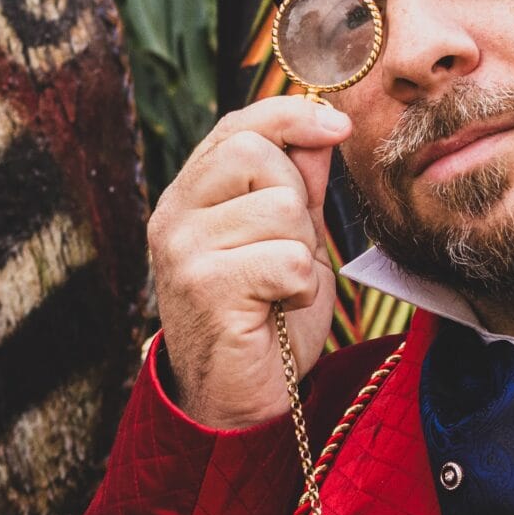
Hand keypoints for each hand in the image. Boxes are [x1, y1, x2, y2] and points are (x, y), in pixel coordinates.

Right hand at [149, 96, 349, 429]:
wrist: (238, 400)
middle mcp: (174, 216)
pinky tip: (279, 307)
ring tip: (281, 286)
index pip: (236, 126)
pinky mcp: (206, 287)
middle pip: (256, 154)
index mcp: (189, 197)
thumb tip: (322, 123)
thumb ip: (298, 182)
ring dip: (302, 251)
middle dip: (297, 200)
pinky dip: (300, 288)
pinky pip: (287, 259)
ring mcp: (184, 251)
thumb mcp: (289, 238)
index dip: (290, 115)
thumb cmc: (266, 318)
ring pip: (280, 209)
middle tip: (290, 250)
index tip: (339, 126)